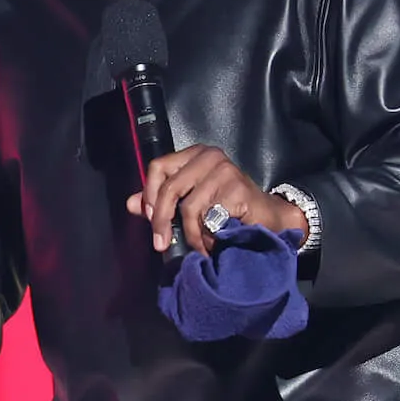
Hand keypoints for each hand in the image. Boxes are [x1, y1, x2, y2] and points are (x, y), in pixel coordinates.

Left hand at [126, 145, 307, 258]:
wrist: (268, 219)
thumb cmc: (228, 210)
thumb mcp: (191, 203)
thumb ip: (161, 202)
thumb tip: (131, 204)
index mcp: (196, 154)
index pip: (158, 166)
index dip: (149, 194)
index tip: (149, 217)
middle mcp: (210, 156)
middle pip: (170, 187)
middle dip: (162, 220)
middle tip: (161, 244)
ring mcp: (225, 171)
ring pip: (189, 207)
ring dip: (191, 234)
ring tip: (199, 245)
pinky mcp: (237, 189)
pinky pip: (208, 218)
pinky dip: (207, 236)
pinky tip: (213, 242)